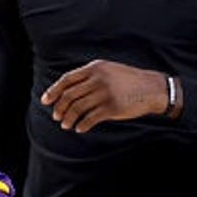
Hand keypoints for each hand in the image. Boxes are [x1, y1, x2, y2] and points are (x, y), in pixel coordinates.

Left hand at [42, 60, 169, 132]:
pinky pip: (90, 119)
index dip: (53, 91)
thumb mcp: (108, 71)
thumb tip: (67, 91)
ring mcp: (105, 93)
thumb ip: (90, 77)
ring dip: (69, 119)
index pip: (67, 79)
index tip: (45, 101)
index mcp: (95, 68)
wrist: (152, 88)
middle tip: (56, 116)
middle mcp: (98, 79)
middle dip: (59, 108)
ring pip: (77, 108)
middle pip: (69, 95)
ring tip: (66, 125)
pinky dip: (82, 125)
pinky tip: (80, 129)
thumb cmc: (128, 81)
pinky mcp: (112, 107)